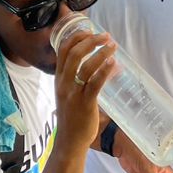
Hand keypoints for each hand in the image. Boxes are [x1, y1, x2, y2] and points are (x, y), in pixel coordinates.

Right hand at [54, 30, 115, 152]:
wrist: (69, 141)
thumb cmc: (72, 117)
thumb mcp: (67, 93)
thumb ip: (77, 79)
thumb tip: (100, 65)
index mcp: (58, 78)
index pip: (62, 50)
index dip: (76, 37)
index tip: (90, 30)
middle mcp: (63, 83)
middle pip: (74, 53)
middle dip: (91, 41)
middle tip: (106, 36)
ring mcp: (73, 93)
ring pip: (85, 66)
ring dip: (101, 53)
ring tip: (113, 47)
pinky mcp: (85, 104)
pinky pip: (95, 83)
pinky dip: (104, 71)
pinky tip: (113, 64)